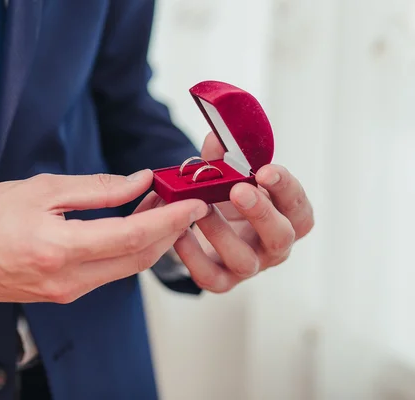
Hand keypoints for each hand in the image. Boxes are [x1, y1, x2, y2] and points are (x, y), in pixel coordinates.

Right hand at [0, 170, 209, 303]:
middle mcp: (68, 279)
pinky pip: (107, 274)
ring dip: (149, 240)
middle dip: (168, 230)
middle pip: (138, 258)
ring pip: (126, 269)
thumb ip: (96, 188)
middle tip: (178, 200)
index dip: (170, 220)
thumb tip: (138, 181)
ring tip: (155, 207)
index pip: (133, 237)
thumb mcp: (40, 189)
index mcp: (60, 248)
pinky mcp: (62, 295)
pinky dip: (126, 251)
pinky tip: (128, 228)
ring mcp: (66, 292)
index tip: (194, 203)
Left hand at [141, 132, 313, 292]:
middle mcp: (274, 245)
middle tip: (238, 190)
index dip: (285, 188)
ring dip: (222, 233)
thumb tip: (217, 136)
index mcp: (287, 217)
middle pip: (281, 236)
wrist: (211, 230)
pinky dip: (193, 257)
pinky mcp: (223, 280)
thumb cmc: (230, 199)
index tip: (265, 170)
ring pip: (245, 261)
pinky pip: (211, 277)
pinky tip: (180, 235)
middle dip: (260, 212)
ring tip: (201, 210)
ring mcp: (250, 266)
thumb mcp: (232, 175)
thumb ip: (227, 157)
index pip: (298, 206)